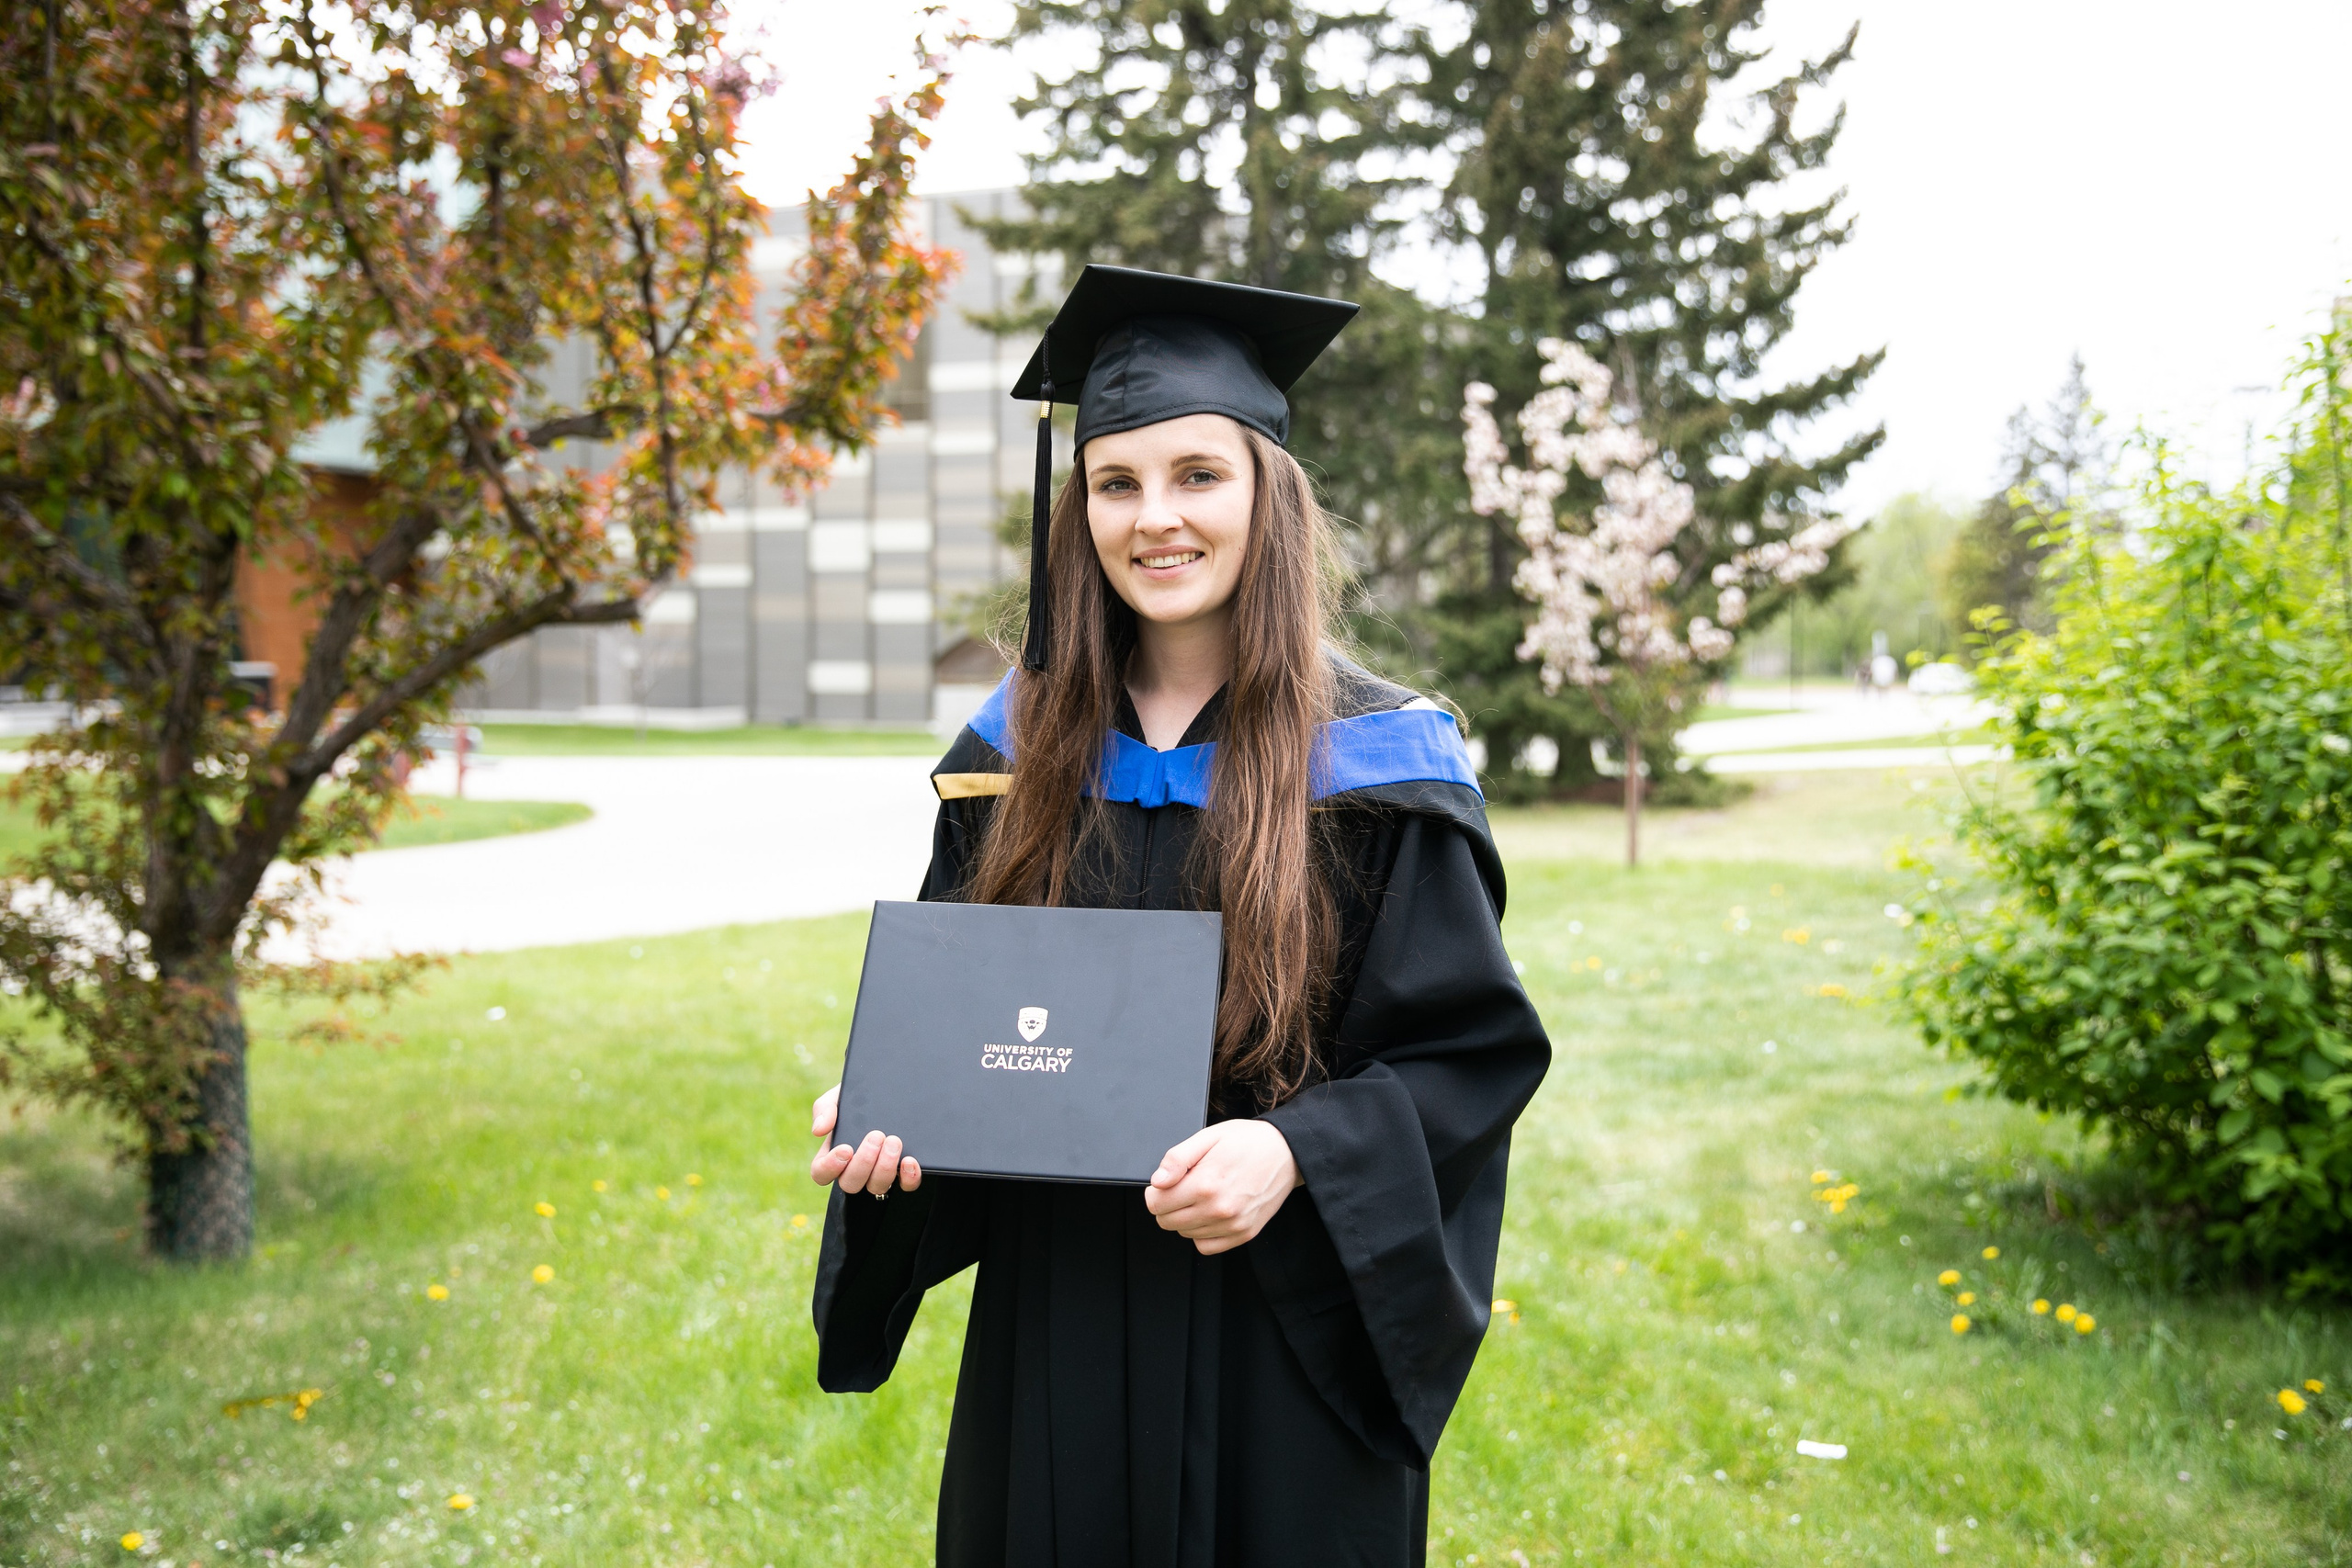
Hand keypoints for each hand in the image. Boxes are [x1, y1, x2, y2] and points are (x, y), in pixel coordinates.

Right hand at [808, 1083, 920, 1196]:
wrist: (893, 1088)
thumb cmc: (860, 1097)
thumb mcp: (840, 1096)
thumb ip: (825, 1108)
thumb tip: (818, 1129)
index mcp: (834, 1153)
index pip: (821, 1173)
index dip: (830, 1167)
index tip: (845, 1149)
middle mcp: (855, 1169)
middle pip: (850, 1183)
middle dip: (864, 1162)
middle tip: (877, 1136)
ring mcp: (878, 1174)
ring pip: (876, 1187)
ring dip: (885, 1167)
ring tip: (895, 1141)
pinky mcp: (902, 1174)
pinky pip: (905, 1186)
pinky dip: (908, 1178)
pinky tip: (910, 1161)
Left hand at [1142, 1119, 1300, 1254]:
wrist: (1287, 1152)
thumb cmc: (1247, 1141)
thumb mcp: (1208, 1136)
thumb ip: (1178, 1158)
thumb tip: (1158, 1181)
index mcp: (1205, 1183)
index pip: (1156, 1204)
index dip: (1155, 1192)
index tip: (1165, 1183)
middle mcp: (1218, 1209)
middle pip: (1167, 1221)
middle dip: (1167, 1204)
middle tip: (1183, 1187)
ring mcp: (1232, 1224)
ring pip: (1185, 1233)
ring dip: (1185, 1217)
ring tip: (1202, 1195)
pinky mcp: (1244, 1234)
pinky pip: (1206, 1247)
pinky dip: (1202, 1233)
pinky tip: (1209, 1213)